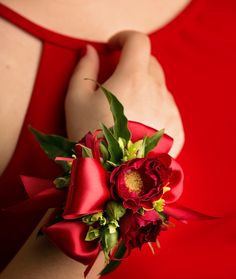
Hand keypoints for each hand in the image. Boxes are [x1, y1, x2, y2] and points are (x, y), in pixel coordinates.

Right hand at [65, 31, 184, 156]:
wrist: (111, 178)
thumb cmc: (90, 137)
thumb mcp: (76, 100)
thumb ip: (84, 69)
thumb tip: (92, 50)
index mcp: (133, 78)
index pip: (138, 42)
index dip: (125, 38)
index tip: (113, 48)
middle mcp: (158, 91)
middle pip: (150, 64)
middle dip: (133, 65)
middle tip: (117, 83)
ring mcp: (171, 112)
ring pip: (160, 89)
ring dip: (145, 90)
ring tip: (128, 113)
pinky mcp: (178, 132)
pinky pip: (169, 110)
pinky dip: (156, 110)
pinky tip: (141, 127)